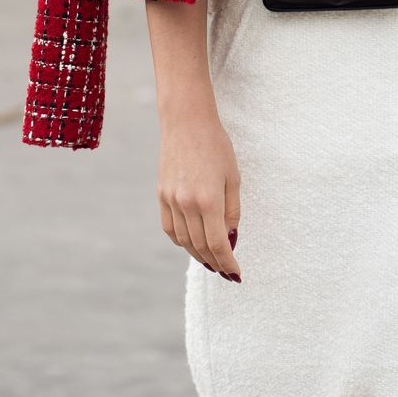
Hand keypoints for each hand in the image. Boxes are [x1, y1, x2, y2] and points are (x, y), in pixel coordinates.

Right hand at [157, 108, 242, 281]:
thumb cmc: (216, 146)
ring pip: (184, 241)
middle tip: (226, 271)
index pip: (218, 244)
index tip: (236, 273)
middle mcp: (187, 204)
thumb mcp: (233, 178)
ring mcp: (171, 200)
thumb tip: (230, 239)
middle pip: (200, 246)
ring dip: (198, 255)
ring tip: (211, 261)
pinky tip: (192, 244)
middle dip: (215, 262)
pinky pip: (170, 229)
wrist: (186, 122)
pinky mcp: (161, 195)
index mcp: (208, 200)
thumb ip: (232, 212)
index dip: (228, 262)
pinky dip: (181, 241)